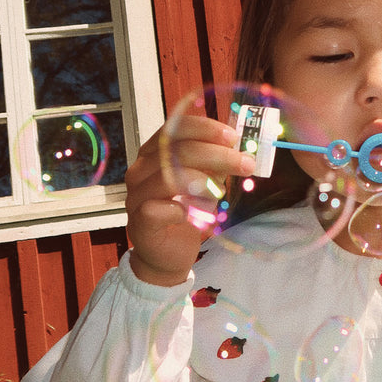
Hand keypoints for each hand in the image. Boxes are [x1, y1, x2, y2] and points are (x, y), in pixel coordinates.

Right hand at [124, 114, 254, 285]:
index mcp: (155, 153)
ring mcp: (137, 196)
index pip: (175, 128)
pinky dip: (179, 209)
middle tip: (244, 163)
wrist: (169, 254)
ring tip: (221, 190)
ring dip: (202, 181)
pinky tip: (194, 213)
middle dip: (216, 154)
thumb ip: (215, 164)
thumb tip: (239, 148)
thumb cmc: (185, 213)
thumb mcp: (205, 182)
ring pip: (165, 176)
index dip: (204, 128)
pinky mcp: (140, 222)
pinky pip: (155, 209)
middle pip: (175, 150)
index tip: (232, 136)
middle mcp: (141, 170)